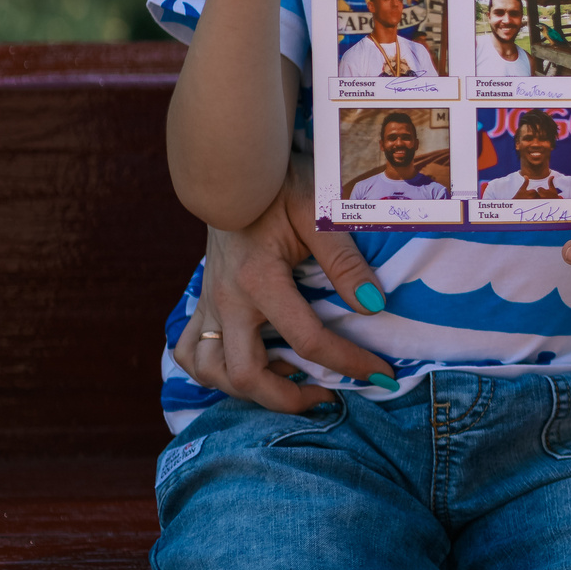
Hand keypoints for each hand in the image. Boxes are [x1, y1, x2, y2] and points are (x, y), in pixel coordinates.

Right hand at [173, 152, 393, 411]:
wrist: (233, 170)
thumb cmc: (281, 186)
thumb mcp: (321, 215)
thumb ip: (345, 262)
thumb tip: (372, 305)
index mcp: (258, 280)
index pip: (307, 339)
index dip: (347, 362)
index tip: (381, 375)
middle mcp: (226, 300)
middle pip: (245, 375)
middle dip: (288, 399)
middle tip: (328, 396)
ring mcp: (208, 303)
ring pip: (209, 372)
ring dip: (247, 388)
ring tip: (289, 379)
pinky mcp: (202, 301)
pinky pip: (189, 352)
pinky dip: (214, 370)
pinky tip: (248, 363)